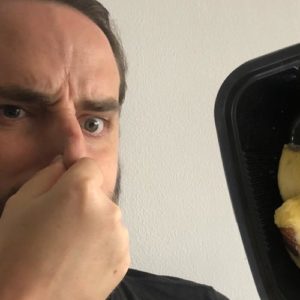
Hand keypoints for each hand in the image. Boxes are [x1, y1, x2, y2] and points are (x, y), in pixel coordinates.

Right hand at [0, 157, 129, 299]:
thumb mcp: (22, 202)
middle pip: (98, 193)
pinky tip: (78, 260)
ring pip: (106, 216)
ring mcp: (119, 235)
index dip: (74, 174)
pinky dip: (100, 244)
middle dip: (82, 201)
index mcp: (82, 191)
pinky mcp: (124, 257)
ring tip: (67, 247)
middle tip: (58, 225)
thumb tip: (66, 162)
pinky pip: (112, 238)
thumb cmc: (17, 255)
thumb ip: (48, 174)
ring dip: (92, 223)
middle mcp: (108, 209)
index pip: (88, 165)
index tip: (65, 187)